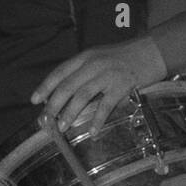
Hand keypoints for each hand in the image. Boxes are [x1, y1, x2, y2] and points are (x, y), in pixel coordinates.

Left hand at [32, 37, 167, 134]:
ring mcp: (107, 74)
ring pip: (82, 96)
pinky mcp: (121, 85)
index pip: (60, 72)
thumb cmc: (123, 59)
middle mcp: (93, 64)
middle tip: (46, 121)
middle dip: (53, 105)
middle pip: (67, 86)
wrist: (151, 52)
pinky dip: (97, 120)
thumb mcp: (99, 59)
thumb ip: (83, 73)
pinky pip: (105, 105)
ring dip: (70, 113)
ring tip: (62, 128)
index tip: (35, 100)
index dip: (46, 86)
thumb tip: (64, 95)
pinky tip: (92, 132)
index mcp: (85, 57)